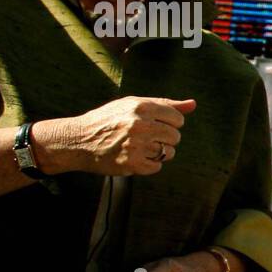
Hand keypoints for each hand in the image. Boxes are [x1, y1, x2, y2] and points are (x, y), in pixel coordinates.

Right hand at [56, 96, 195, 175]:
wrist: (78, 140)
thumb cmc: (108, 120)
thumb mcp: (133, 104)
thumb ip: (165, 104)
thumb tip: (193, 104)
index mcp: (141, 107)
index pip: (178, 119)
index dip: (170, 123)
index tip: (156, 124)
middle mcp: (140, 125)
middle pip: (175, 136)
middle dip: (165, 138)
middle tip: (147, 137)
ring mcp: (136, 145)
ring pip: (168, 152)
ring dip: (158, 152)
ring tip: (140, 147)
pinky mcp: (132, 163)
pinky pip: (157, 167)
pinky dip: (149, 164)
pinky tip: (135, 156)